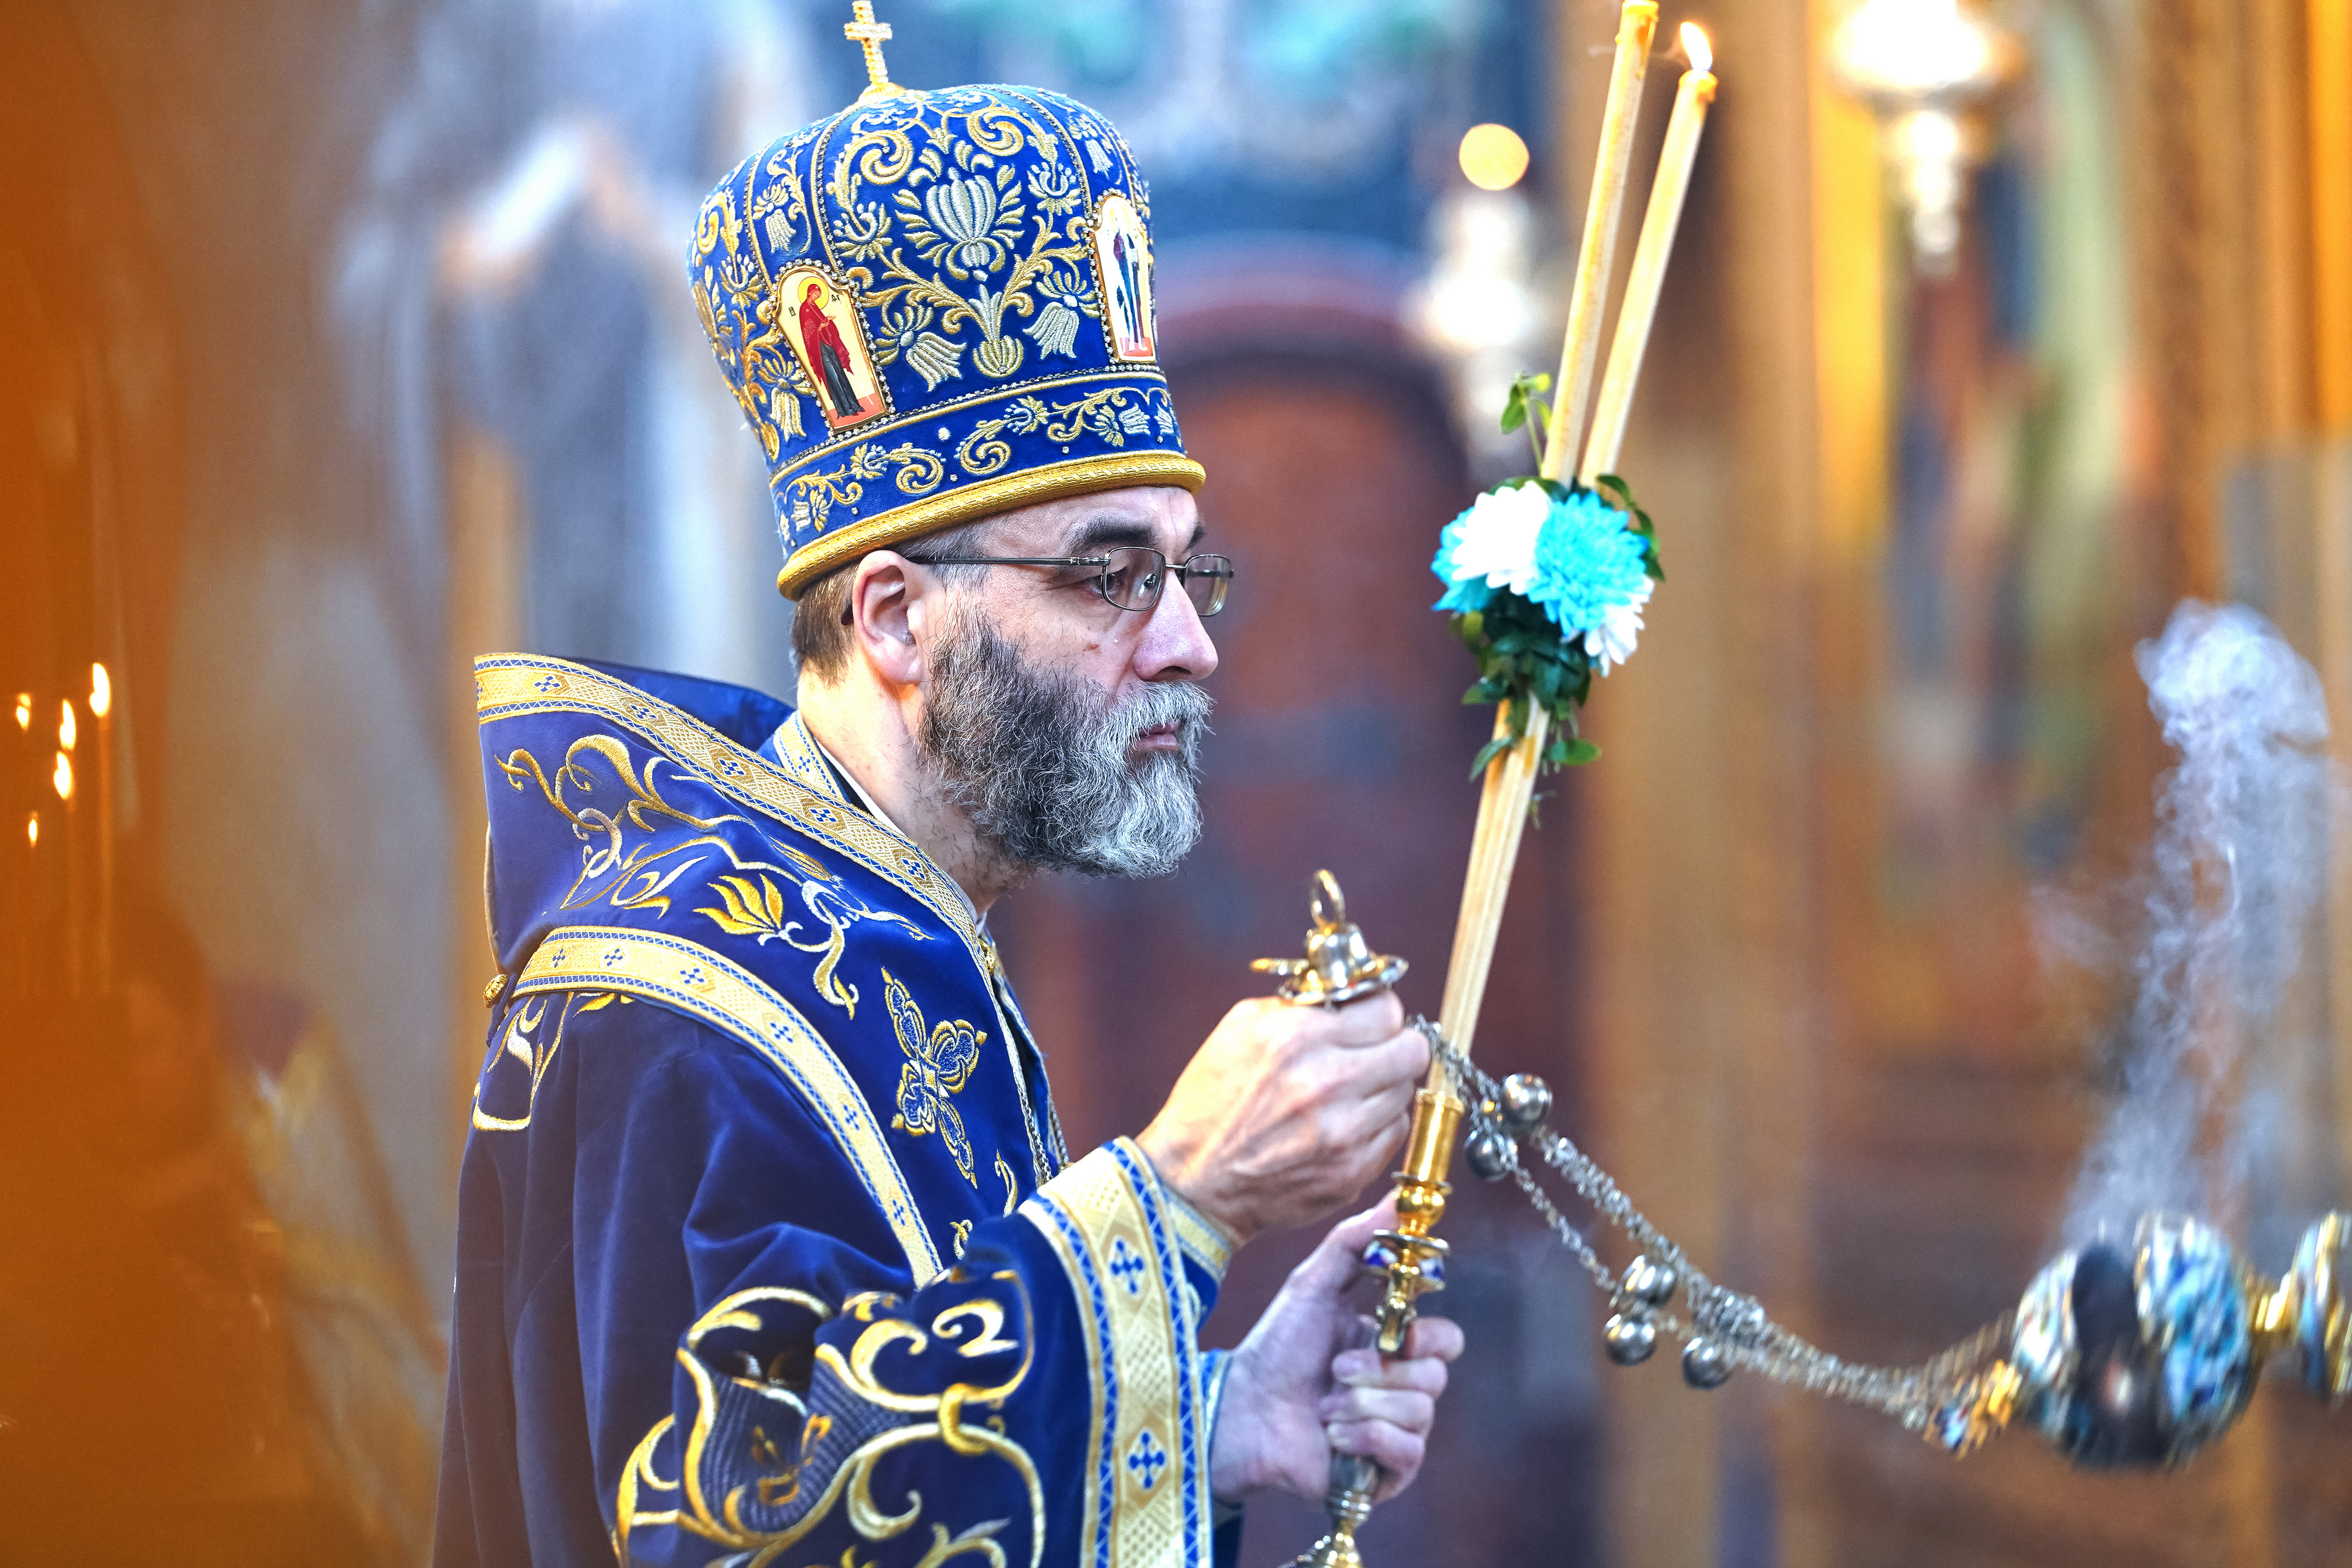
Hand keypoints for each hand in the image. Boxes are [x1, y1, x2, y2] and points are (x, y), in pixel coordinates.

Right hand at [1136, 991, 1426, 1247]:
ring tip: (1347, 1095)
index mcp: (1298, 1038)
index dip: (1380, 1014)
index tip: (1370, 1022)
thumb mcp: (1240, 1028)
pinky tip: (1342, 1126)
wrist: (1192, 1181)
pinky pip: (1394, 1134)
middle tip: (1374, 1054)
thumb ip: (1302, 1004)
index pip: (1387, 1009)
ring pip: (1405, 1094)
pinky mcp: (1352, 1172)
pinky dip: (1375, 1127)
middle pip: (1412, 1051)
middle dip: (1395, 1048)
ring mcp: (1344, 1133)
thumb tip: (1353, 995)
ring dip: (1383, 1090)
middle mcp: (1326, 1083)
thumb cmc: (1211, 1101)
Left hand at [1208, 1203, 1463, 1505]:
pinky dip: (1366, 1436)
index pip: (1446, 1338)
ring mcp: (1395, 1431)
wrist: (1242, 1410)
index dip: (1424, 1332)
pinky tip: (1333, 1433)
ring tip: (1324, 1404)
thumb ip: (1355, 1240)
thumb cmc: (1276, 1348)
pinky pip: (1407, 1451)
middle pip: (1437, 1374)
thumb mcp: (1313, 1283)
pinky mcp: (1385, 1472)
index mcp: (1391, 1345)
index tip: (1389, 1323)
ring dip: (1364, 1402)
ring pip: (1421, 1410)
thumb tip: (1396, 1197)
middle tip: (1337, 1368)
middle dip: (1382, 1369)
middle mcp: (1400, 1388)